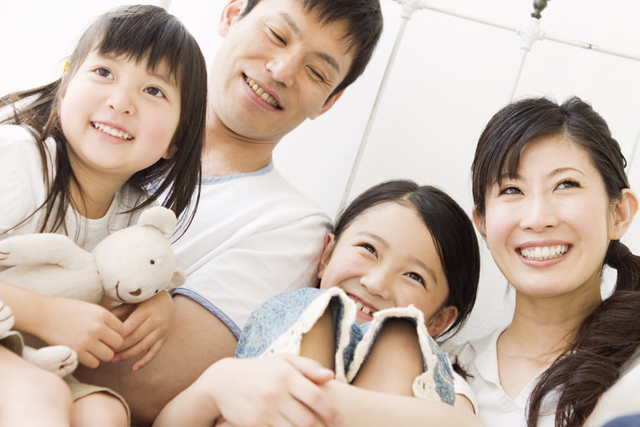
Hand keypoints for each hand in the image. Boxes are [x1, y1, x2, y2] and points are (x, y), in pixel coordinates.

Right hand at [39, 296, 122, 367]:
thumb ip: (105, 319)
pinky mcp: (76, 352)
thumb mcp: (90, 308)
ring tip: (94, 349)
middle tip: (103, 343)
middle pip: (118, 343)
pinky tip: (85, 353)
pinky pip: (94, 363)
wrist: (42, 314)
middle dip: (112, 345)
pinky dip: (92, 360)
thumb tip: (122, 332)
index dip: (116, 332)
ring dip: (103, 354)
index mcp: (102, 313)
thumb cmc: (67, 310)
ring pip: (108, 355)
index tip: (107, 333)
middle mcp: (97, 327)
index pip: (122, 329)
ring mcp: (86, 340)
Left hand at [110, 290, 172, 370]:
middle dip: (120, 347)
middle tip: (105, 352)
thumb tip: (102, 322)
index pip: (130, 325)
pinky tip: (133, 368)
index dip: (117, 334)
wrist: (166, 300)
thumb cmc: (145, 300)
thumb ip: (119, 311)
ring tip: (113, 360)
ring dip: (127, 355)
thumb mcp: (132, 301)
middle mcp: (156, 320)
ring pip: (143, 346)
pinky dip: (144, 361)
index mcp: (147, 309)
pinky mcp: (164, 338)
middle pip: (136, 337)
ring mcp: (162, 330)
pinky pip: (154, 352)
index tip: (104, 340)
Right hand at [203, 355, 340, 426]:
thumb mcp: (282, 361)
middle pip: (307, 419)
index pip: (315, 396)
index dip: (331, 411)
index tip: (340, 420)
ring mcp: (264, 410)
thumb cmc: (259, 370)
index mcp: (285, 374)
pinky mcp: (254, 424)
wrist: (223, 382)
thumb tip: (331, 376)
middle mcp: (275, 392)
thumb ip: (308, 367)